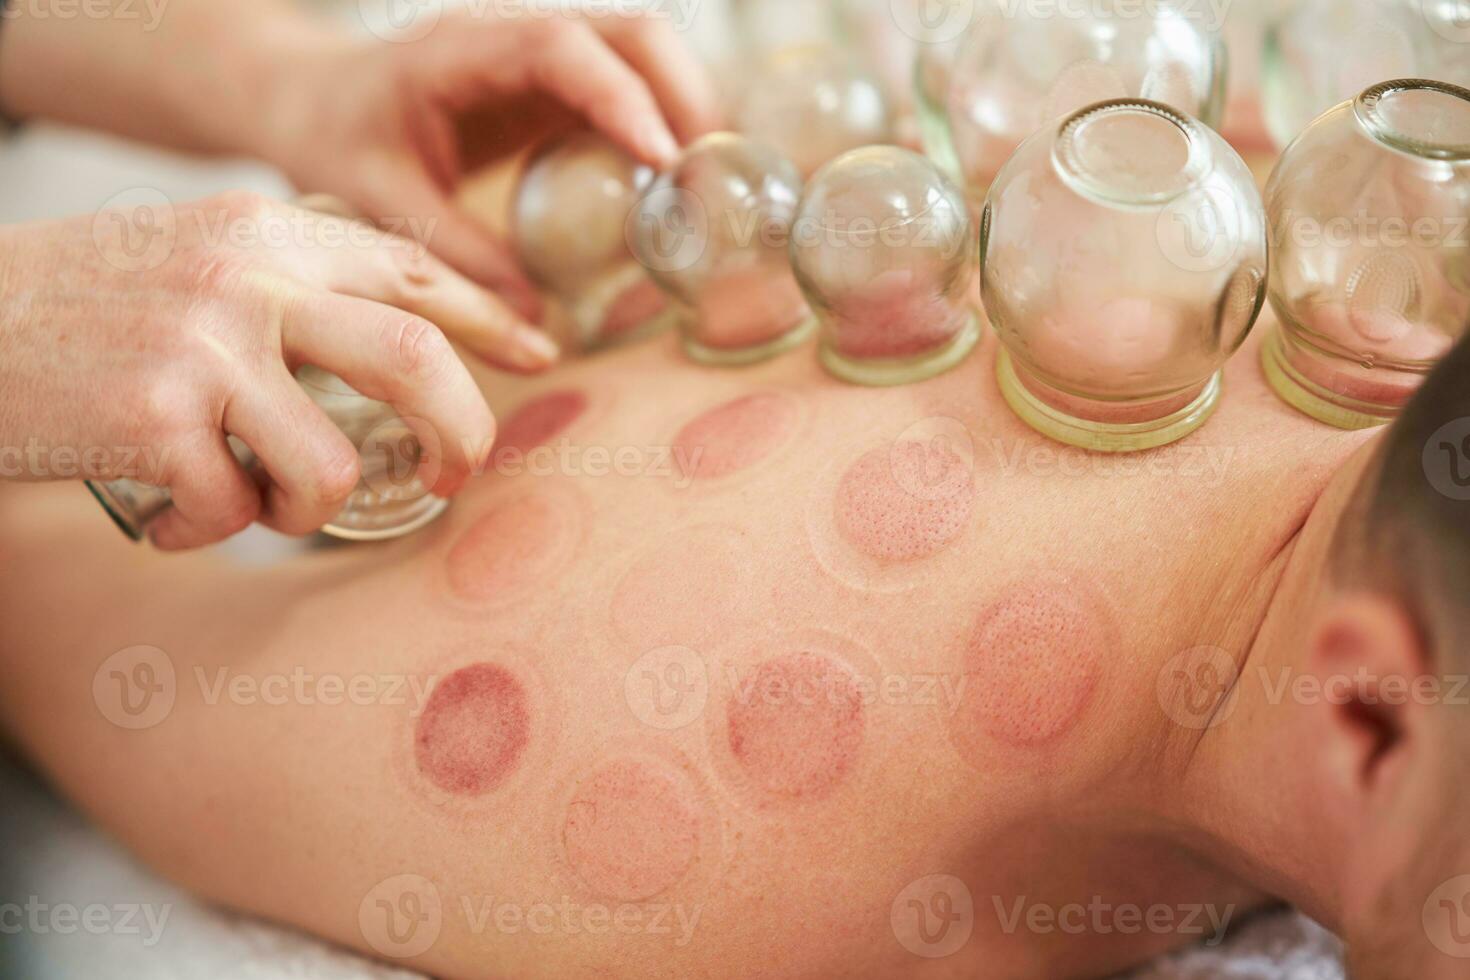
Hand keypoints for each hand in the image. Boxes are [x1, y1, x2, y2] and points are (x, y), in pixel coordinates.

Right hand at [0, 191, 550, 549]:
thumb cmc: (84, 303)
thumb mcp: (199, 256)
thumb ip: (296, 284)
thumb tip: (407, 337)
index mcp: (268, 231)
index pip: (413, 269)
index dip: (490, 318)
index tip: (540, 353)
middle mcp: (246, 277)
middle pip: (413, 361)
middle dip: (460, 434)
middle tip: (449, 477)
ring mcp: (201, 346)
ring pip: (330, 464)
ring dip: (303, 510)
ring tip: (251, 505)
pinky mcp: (151, 420)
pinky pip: (234, 509)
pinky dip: (210, 531)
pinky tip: (170, 518)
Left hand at [259, 9, 721, 319]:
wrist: (310, 98)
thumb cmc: (335, 137)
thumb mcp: (383, 205)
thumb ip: (459, 259)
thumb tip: (530, 326)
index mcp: (460, 51)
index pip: (559, 49)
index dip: (620, 97)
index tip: (664, 159)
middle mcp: (511, 35)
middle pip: (628, 31)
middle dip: (684, 93)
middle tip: (710, 177)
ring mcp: (539, 52)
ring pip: (640, 49)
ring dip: (685, 105)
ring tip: (706, 183)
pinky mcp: (553, 79)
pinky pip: (627, 83)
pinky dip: (662, 123)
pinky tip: (673, 183)